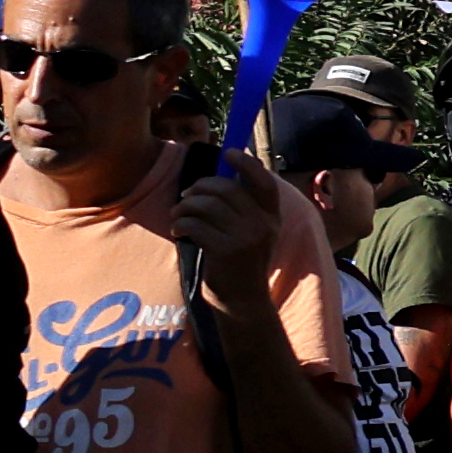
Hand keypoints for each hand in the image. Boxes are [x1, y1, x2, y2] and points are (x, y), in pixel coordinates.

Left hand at [176, 154, 291, 305]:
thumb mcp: (254, 232)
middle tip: (187, 197)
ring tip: (179, 216)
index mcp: (272, 217)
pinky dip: (180, 224)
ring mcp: (246, 238)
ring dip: (184, 207)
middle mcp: (263, 225)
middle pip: (225, 189)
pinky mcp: (225, 251)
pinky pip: (194, 224)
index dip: (247, 163)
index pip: (264, 182)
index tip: (228, 152)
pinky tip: (179, 232)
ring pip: (206, 205)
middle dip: (199, 188)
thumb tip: (220, 176)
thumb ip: (245, 207)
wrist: (242, 300)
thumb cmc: (241, 262)